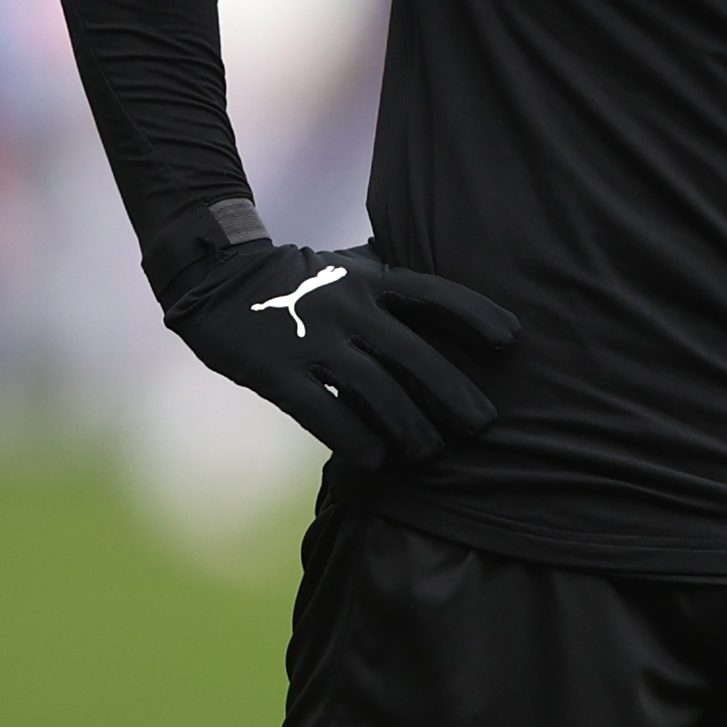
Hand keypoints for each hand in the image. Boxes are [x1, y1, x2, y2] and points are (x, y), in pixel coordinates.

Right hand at [169, 237, 518, 466]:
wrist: (216, 277)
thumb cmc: (298, 277)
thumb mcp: (350, 265)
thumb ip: (395, 279)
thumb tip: (456, 300)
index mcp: (369, 279)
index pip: (433, 293)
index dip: (474, 316)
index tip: (510, 343)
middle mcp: (346, 306)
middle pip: (412, 354)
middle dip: (452, 393)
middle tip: (483, 426)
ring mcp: (310, 338)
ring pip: (374, 390)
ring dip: (409, 426)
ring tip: (431, 454)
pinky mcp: (276, 370)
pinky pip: (322, 412)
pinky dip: (354, 439)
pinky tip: (376, 461)